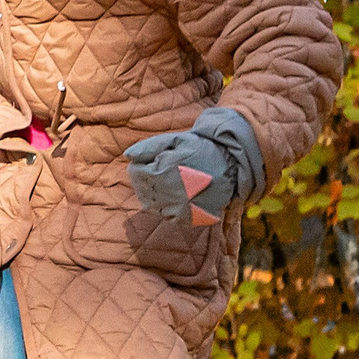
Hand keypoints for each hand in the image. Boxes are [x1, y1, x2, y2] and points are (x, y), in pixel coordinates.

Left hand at [124, 129, 238, 224]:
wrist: (231, 166)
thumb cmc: (201, 150)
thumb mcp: (176, 140)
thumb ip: (149, 147)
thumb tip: (127, 156)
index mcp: (164, 171)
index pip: (136, 173)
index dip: (140, 165)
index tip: (153, 161)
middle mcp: (170, 193)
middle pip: (142, 189)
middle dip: (147, 180)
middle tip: (164, 172)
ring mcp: (179, 208)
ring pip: (151, 204)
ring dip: (154, 194)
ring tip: (169, 183)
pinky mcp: (188, 218)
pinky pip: (166, 216)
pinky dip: (166, 207)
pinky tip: (176, 196)